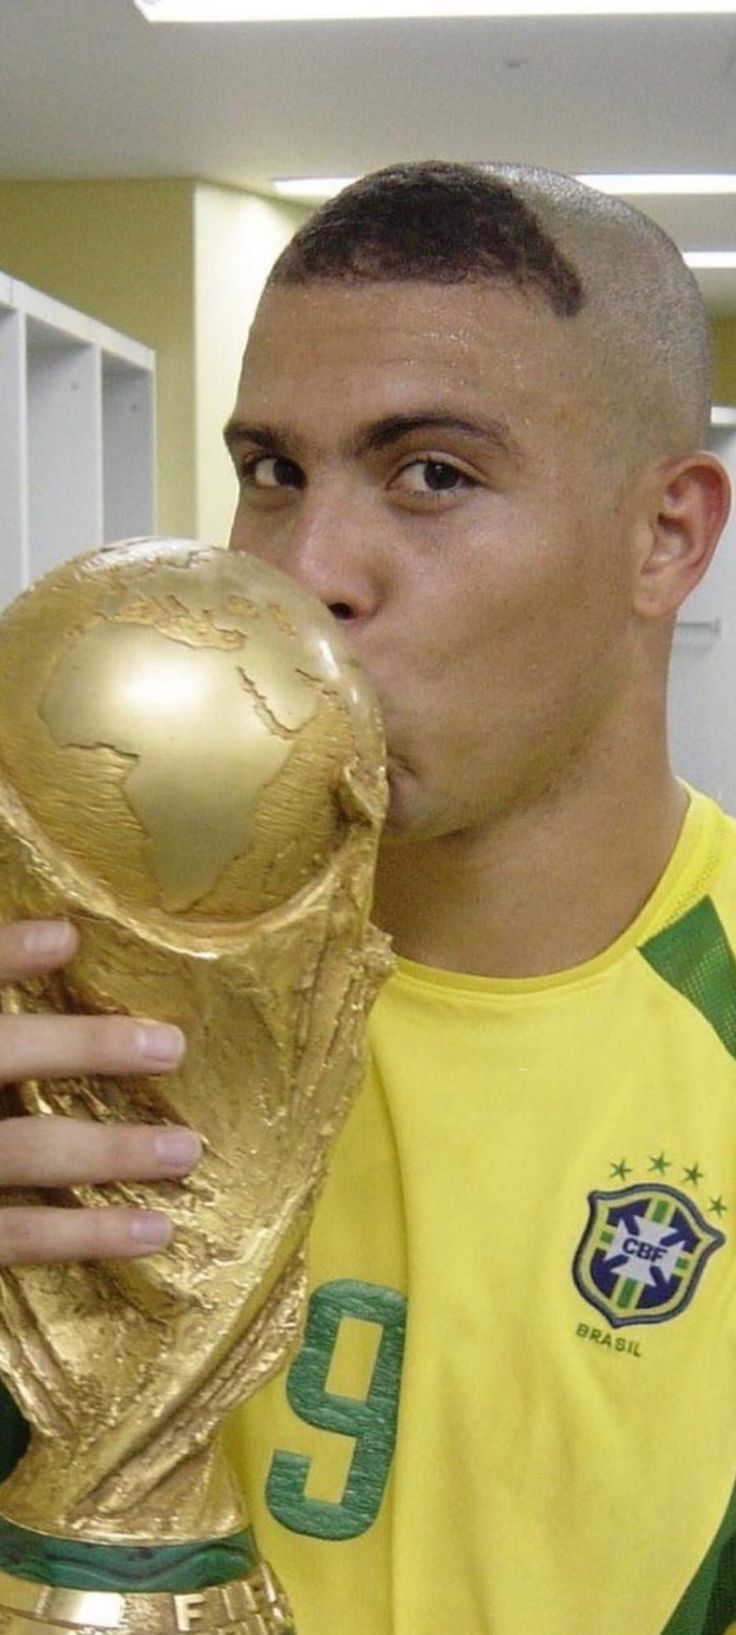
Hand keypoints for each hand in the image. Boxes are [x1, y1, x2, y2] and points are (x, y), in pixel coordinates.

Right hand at [0, 919, 197, 1265]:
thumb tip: (56, 939)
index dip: (1, 956)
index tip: (67, 937)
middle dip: (82, 1047)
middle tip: (169, 1046)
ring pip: (19, 1152)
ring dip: (107, 1152)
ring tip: (185, 1150)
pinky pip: (11, 1240)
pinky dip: (81, 1236)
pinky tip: (149, 1232)